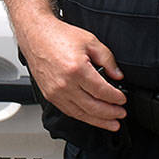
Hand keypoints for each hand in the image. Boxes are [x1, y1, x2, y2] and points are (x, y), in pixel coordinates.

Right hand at [20, 16, 125, 130]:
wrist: (36, 35)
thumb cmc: (58, 36)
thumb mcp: (90, 41)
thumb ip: (107, 58)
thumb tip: (117, 75)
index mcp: (77, 69)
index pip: (102, 91)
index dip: (116, 98)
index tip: (122, 99)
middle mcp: (65, 84)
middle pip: (93, 107)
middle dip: (110, 113)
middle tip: (121, 114)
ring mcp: (55, 92)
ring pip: (81, 114)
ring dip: (98, 121)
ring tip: (111, 123)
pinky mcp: (49, 95)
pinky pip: (68, 111)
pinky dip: (83, 117)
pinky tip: (91, 117)